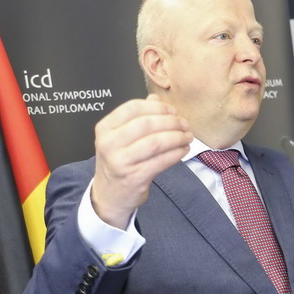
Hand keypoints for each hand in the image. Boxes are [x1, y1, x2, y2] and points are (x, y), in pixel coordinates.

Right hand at [91, 95, 192, 228]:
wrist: (109, 195)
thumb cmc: (119, 162)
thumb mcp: (120, 137)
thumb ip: (137, 117)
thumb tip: (155, 98)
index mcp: (105, 128)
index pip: (133, 108)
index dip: (157, 107)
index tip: (172, 111)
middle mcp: (109, 143)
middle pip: (146, 124)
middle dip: (171, 122)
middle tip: (185, 124)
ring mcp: (120, 161)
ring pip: (155, 142)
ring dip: (177, 137)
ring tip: (187, 137)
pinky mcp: (134, 177)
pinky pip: (161, 161)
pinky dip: (176, 153)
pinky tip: (184, 150)